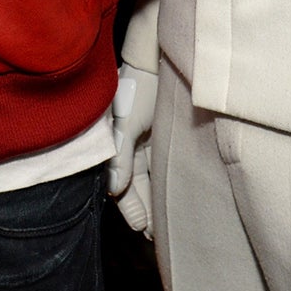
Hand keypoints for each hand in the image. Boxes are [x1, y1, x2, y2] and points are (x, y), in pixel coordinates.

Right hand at [107, 63, 156, 238]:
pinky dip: (167, 182)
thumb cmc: (139, 86)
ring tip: (167, 224)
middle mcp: (131, 145)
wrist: (160, 56)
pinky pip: (163, 165)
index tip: (141, 227)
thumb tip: (114, 190)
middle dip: (144, 209)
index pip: (120, 183)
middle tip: (155, 234)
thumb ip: (120, 155)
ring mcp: (148, 141)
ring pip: (151, 178)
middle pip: (136, 185)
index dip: (129, 207)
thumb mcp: (126, 121)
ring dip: (157, 199)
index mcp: (116, 143)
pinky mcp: (165, 135)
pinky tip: (176, 197)